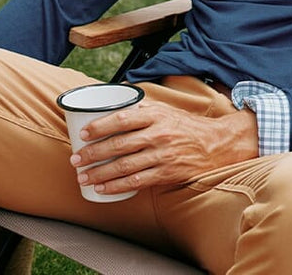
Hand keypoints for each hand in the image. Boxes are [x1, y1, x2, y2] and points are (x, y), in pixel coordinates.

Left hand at [70, 101, 257, 197]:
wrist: (215, 144)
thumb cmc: (184, 126)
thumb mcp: (164, 110)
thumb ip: (139, 108)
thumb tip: (109, 104)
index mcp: (155, 114)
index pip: (122, 118)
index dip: (100, 127)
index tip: (83, 134)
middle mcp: (158, 134)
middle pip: (119, 144)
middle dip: (93, 153)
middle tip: (76, 159)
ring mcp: (163, 155)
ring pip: (125, 166)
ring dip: (100, 173)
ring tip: (83, 177)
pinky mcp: (167, 173)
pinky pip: (137, 182)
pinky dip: (117, 186)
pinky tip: (103, 188)